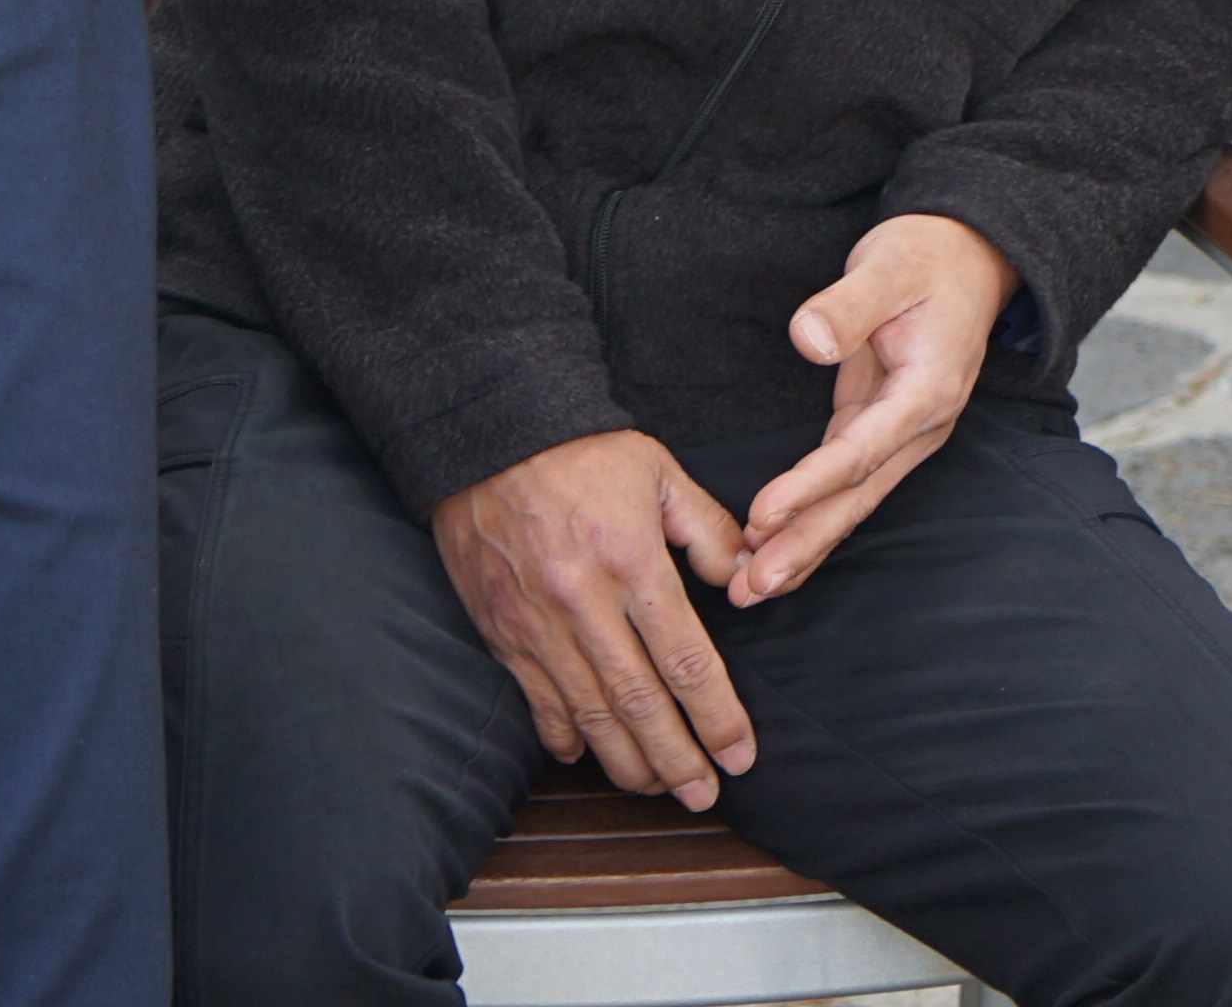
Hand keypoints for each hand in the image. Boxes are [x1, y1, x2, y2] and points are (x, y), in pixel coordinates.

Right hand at [428, 432, 757, 805]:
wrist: (487, 434)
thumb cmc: (582, 451)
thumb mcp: (660, 472)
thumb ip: (708, 530)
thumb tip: (743, 581)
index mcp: (634, 566)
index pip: (687, 663)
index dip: (718, 717)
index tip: (741, 754)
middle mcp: (586, 606)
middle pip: (641, 705)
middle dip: (679, 759)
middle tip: (706, 796)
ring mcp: (539, 626)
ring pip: (591, 716)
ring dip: (629, 762)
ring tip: (659, 790)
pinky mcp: (503, 632)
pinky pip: (537, 701)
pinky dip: (562, 737)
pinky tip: (585, 757)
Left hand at [730, 214, 1013, 605]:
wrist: (970, 258)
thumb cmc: (929, 257)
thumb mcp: (888, 265)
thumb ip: (847, 305)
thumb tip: (806, 339)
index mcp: (927, 391)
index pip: (860, 450)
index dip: (810, 486)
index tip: (763, 515)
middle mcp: (920, 426)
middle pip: (857, 496)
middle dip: (804, 544)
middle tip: (753, 588)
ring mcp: (903, 433)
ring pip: (851, 500)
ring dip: (804, 545)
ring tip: (754, 589)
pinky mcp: (881, 429)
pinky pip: (844, 484)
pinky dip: (812, 518)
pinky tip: (777, 550)